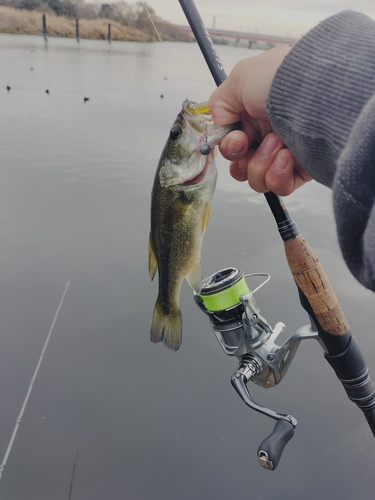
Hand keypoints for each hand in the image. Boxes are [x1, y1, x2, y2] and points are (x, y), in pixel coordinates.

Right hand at [208, 47, 310, 195]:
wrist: (316, 92)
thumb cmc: (280, 80)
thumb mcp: (238, 79)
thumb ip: (219, 105)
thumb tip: (221, 126)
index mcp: (256, 114)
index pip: (233, 143)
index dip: (229, 147)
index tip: (237, 139)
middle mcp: (271, 133)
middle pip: (242, 165)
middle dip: (242, 158)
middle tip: (250, 144)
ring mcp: (287, 152)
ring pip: (257, 179)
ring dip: (259, 164)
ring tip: (276, 142)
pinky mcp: (303, 170)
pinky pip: (279, 187)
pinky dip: (277, 175)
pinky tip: (287, 156)